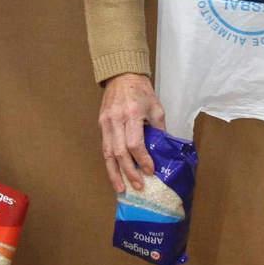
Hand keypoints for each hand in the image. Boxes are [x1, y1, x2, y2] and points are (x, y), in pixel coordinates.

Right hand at [98, 72, 165, 194]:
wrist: (121, 75)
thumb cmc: (141, 91)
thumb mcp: (156, 107)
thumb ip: (159, 129)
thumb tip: (162, 150)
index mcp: (132, 114)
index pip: (134, 143)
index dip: (142, 160)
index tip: (150, 171)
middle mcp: (116, 120)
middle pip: (119, 152)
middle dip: (129, 172)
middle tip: (138, 186)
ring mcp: (106, 123)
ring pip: (107, 154)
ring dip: (114, 173)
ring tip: (121, 189)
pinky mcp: (101, 125)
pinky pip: (104, 148)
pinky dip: (109, 164)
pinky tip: (114, 174)